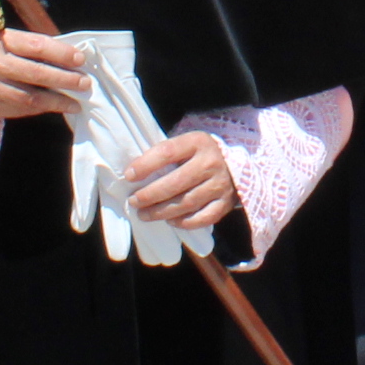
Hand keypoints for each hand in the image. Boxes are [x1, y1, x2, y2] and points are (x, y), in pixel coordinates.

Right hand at [0, 27, 92, 124]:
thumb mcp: (7, 41)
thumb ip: (33, 47)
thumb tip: (70, 59)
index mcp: (1, 41)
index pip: (37, 46)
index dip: (61, 53)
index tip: (80, 60)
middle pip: (37, 74)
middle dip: (65, 80)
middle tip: (85, 83)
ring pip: (31, 99)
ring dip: (58, 101)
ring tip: (76, 103)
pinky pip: (22, 110)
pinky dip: (43, 109)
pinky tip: (57, 107)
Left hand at [123, 129, 237, 234]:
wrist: (235, 166)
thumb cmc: (200, 155)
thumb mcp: (186, 145)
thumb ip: (166, 155)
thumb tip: (134, 174)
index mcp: (198, 142)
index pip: (167, 152)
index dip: (145, 165)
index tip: (129, 176)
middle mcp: (211, 163)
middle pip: (175, 182)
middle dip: (150, 195)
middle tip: (134, 201)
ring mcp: (220, 185)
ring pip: (186, 203)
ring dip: (161, 212)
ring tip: (144, 214)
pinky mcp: (225, 203)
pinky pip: (202, 218)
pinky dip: (184, 222)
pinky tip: (170, 221)